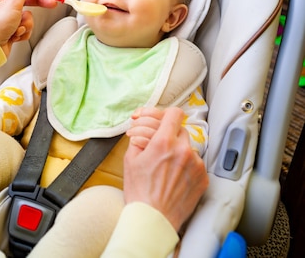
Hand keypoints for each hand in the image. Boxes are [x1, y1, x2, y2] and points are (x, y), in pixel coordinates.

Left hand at [0, 0, 56, 56]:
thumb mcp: (13, 4)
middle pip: (24, 1)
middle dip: (35, 6)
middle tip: (51, 4)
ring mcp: (5, 19)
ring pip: (26, 17)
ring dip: (24, 24)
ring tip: (16, 29)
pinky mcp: (9, 30)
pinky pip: (24, 28)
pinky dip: (22, 32)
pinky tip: (14, 36)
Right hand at [123, 107, 208, 231]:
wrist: (153, 218)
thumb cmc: (140, 192)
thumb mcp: (130, 159)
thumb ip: (140, 138)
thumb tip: (143, 129)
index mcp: (164, 142)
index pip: (174, 113)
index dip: (166, 115)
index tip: (163, 120)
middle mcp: (183, 150)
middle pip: (181, 130)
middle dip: (169, 136)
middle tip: (159, 147)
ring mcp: (196, 164)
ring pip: (188, 148)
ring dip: (178, 152)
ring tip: (166, 167)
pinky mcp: (203, 178)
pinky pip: (196, 164)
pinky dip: (186, 166)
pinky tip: (174, 177)